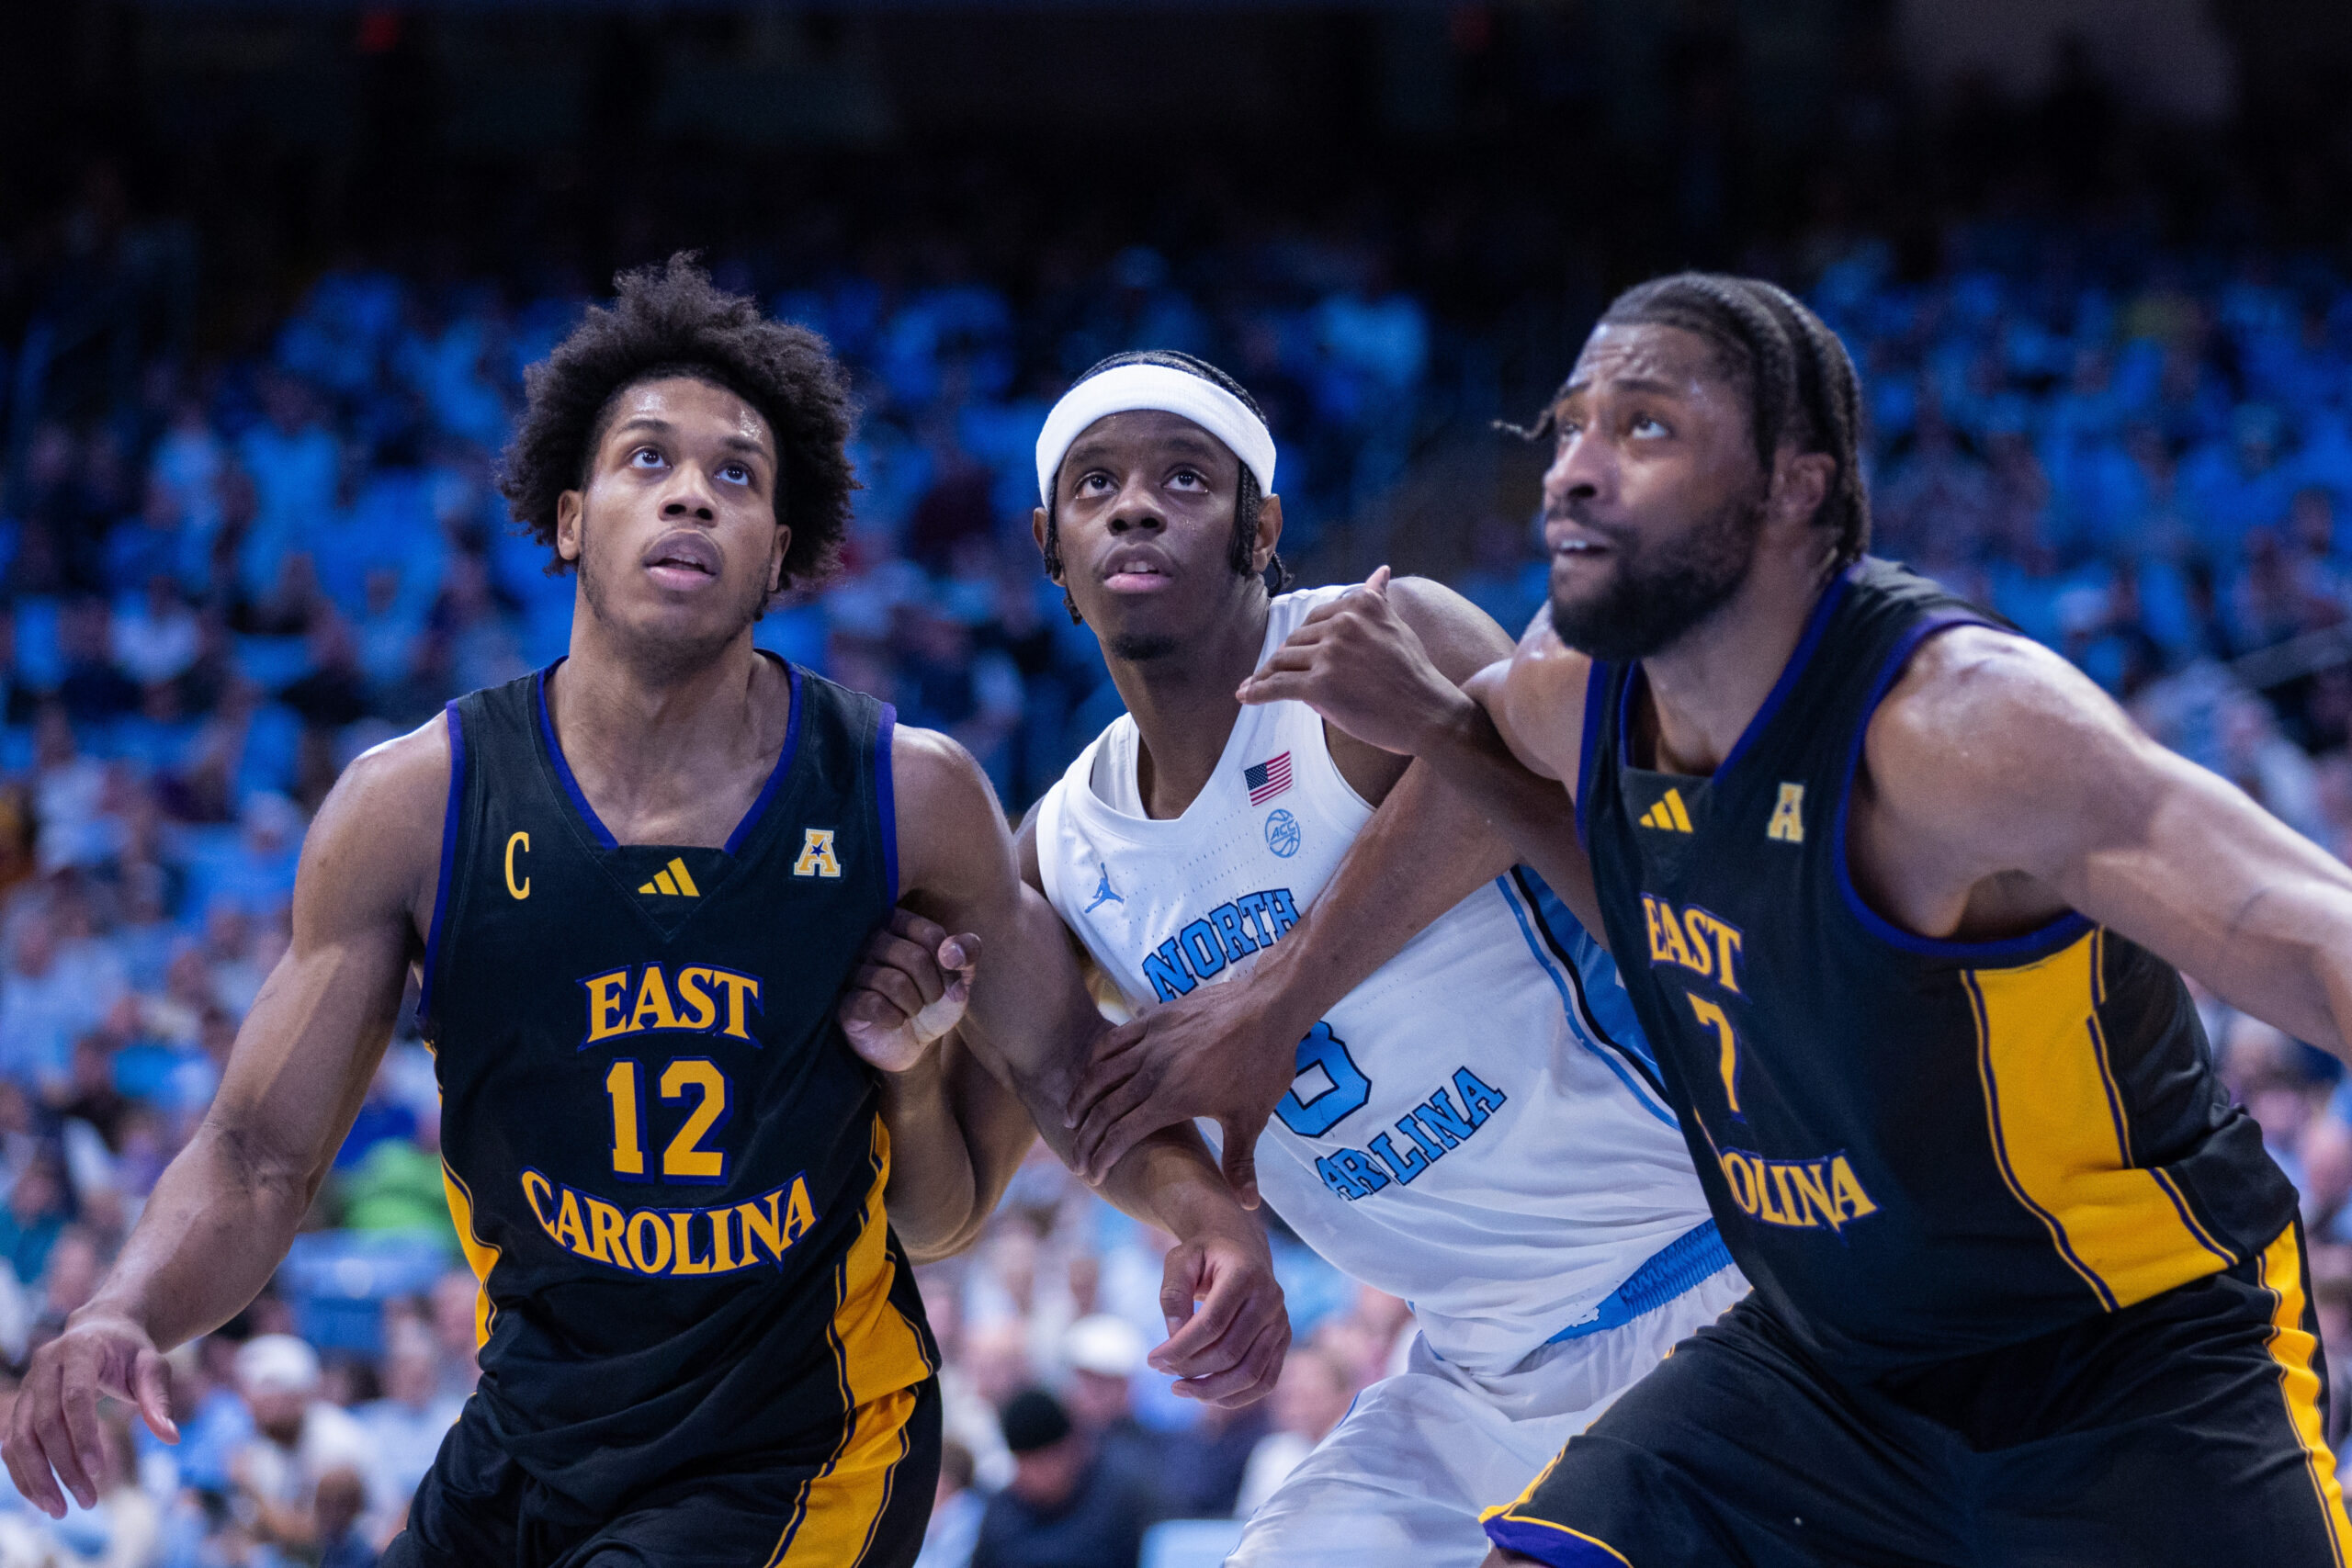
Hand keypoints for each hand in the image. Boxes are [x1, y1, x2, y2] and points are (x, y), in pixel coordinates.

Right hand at [4, 1311, 176, 1517]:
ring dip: (36, 1478)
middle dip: (63, 1466)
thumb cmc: (132, 1352)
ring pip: (19, 1438)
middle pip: (44, 1423)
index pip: (75, 1397)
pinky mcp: (20, 1405)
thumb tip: (171, 1438)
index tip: (98, 1472)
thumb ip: (159, 1398)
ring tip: (60, 1510)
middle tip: (87, 1501)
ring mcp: (28, 1386)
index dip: (83, 1436)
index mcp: (80, 1350)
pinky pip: (11, 1444)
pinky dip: (23, 1473)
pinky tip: (43, 1498)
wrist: (102, 1330)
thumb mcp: (152, 1366)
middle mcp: (45, 1366)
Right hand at [837, 909, 980, 1074]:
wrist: (912, 1043)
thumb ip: (967, 953)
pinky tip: (895, 1020)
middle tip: (930, 1001)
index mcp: (897, 924)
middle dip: (933, 988)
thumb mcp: (959, 976)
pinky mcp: (844, 1002)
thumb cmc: (932, 1001)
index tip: (949, 982)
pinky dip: (895, 1018)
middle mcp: (869, 941)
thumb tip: (951, 952)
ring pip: (895, 983)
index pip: (931, 934)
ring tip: (911, 1010)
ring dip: (914, 1005)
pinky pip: (875, 1004)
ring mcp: (851, 970)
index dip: (948, 965)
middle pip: (915, 958)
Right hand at [1066, 972, 1305, 1206]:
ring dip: (1081, 1098)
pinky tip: (1091, 1071)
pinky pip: (1113, 1040)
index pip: (1121, 1134)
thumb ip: (1240, 1163)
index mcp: (1172, 1099)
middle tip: (1076, 1159)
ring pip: (1101, 1073)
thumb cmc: (1263, 1066)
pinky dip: (1096, 1060)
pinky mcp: (1154, 1019)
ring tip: (1071, 1119)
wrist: (1268, 1008)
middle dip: (1085, 1137)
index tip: (1091, 1173)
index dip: (1101, 1156)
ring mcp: (1151, 1042)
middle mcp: (1153, 1071)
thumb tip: (1247, 1207)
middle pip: (1104, 1108)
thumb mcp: (1251, 1119)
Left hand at [1149, 1208, 1290, 1407]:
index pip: (1212, 1323)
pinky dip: (1236, 1397)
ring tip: (1181, 1389)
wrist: (1241, 1248)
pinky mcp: (1282, 1340)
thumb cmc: (1206, 1255)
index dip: (1180, 1348)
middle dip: (1191, 1368)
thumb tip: (1175, 1338)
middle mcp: (1270, 1299)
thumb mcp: (1180, 1259)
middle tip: (1162, 1371)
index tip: (1153, 1360)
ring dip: (1212, 1390)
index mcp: (1245, 1274)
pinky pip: (1266, 1381)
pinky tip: (1207, 1395)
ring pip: (1251, 1373)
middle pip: (1230, 1351)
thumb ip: (1173, 1294)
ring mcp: (1281, 1322)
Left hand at [1237, 566, 1477, 754]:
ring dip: (1267, 676)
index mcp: (1360, 606)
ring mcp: (1330, 655)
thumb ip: (1378, 601)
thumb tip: (1379, 571)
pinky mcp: (1320, 686)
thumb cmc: (1414, 675)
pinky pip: (1277, 687)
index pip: (1315, 619)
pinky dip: (1257, 692)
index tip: (1295, 651)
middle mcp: (1343, 624)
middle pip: (1296, 640)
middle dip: (1286, 658)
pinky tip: (1245, 696)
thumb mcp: (1397, 627)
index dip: (1303, 639)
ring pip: (1284, 662)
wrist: (1428, 713)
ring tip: (1255, 686)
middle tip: (1274, 674)